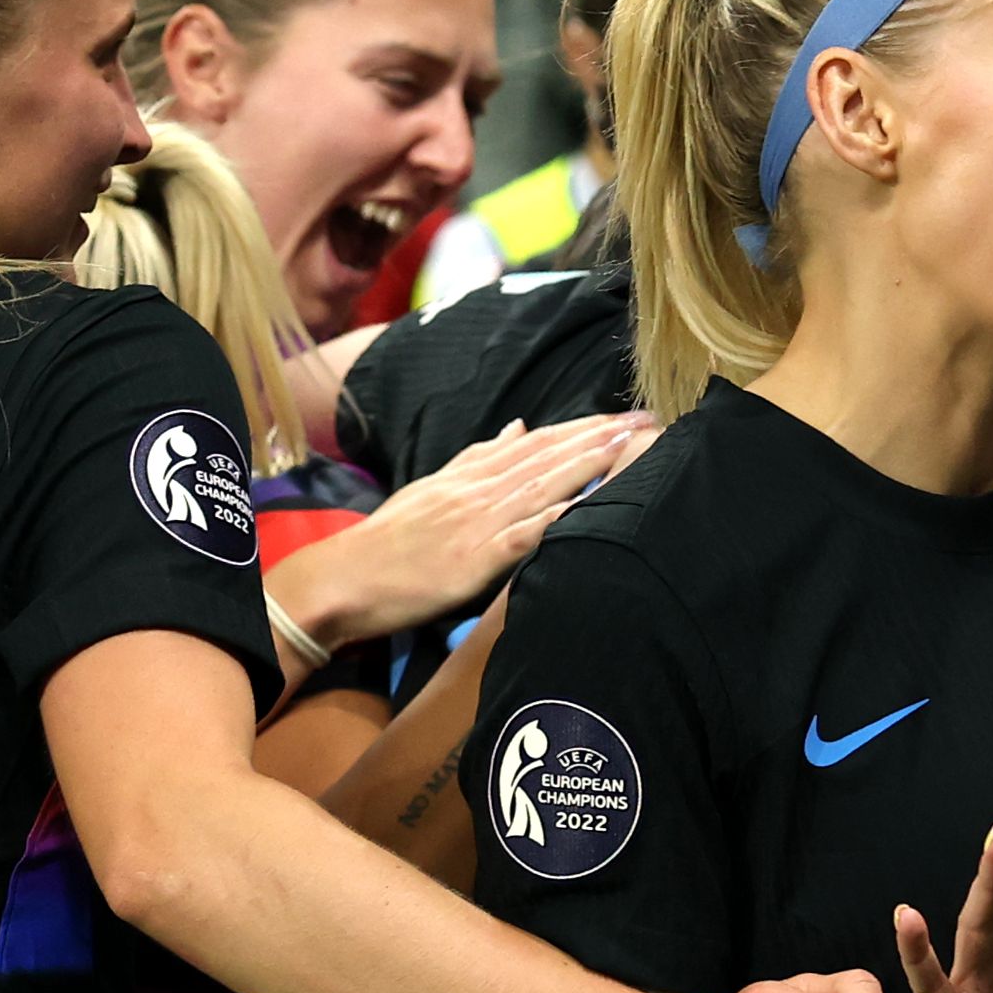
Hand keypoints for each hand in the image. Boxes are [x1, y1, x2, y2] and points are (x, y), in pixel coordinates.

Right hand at [287, 411, 657, 641]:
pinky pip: (525, 535)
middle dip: (601, 436)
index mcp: (469, 476)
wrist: (343, 578)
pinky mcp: (474, 559)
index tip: (624, 414)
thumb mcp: (430, 488)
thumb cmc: (385, 543)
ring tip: (634, 445)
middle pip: (549, 455)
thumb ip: (475, 458)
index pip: (537, 443)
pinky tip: (591, 507)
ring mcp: (477, 522)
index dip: (583, 427)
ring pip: (543, 485)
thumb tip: (516, 425)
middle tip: (650, 418)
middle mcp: (478, 491)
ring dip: (591, 464)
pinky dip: (559, 519)